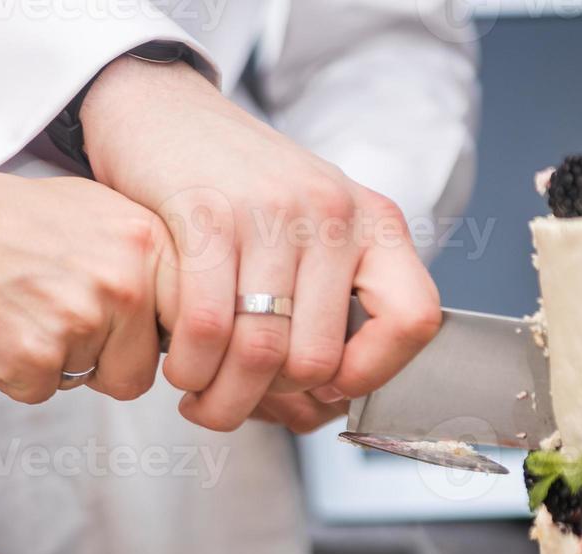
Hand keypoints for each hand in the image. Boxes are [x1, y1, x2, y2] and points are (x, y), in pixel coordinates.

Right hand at [0, 164, 177, 404]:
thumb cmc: (15, 222)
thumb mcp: (102, 212)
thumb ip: (153, 258)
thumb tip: (198, 311)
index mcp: (149, 241)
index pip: (196, 324)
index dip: (166, 341)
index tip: (145, 338)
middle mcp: (124, 281)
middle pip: (145, 370)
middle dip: (108, 360)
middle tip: (63, 315)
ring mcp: (81, 321)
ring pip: (96, 383)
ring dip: (64, 362)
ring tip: (31, 310)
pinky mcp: (36, 357)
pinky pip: (45, 391)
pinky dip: (22, 372)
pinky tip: (4, 325)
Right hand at [80, 58, 441, 431]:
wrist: (167, 115)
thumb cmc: (240, 190)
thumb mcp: (311, 232)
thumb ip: (328, 308)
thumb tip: (321, 410)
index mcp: (375, 222)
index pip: (414, 319)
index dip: (373, 373)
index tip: (327, 386)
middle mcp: (333, 213)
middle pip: (317, 358)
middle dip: (270, 399)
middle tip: (240, 396)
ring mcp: (272, 211)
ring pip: (259, 353)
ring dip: (222, 397)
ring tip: (201, 395)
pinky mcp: (207, 213)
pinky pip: (207, 325)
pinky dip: (190, 366)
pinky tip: (180, 365)